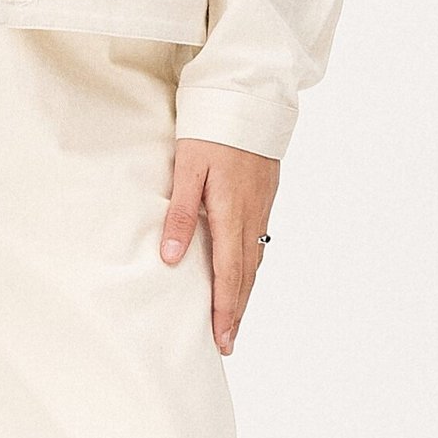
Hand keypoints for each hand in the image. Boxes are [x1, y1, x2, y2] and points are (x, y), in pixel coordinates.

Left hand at [160, 138, 279, 354]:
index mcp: (231, 212)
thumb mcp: (187, 167)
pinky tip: (245, 269)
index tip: (221, 339)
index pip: (229, 274)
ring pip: (256, 257)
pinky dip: (252, 264)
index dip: (225, 309)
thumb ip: (181, 214)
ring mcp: (263, 203)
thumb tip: (172, 259)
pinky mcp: (266, 192)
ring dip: (245, 290)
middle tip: (228, 342)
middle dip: (237, 310)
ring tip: (235, 315)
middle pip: (247, 274)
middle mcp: (252, 214)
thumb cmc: (212, 127)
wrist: (249, 96)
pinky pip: (260, 238)